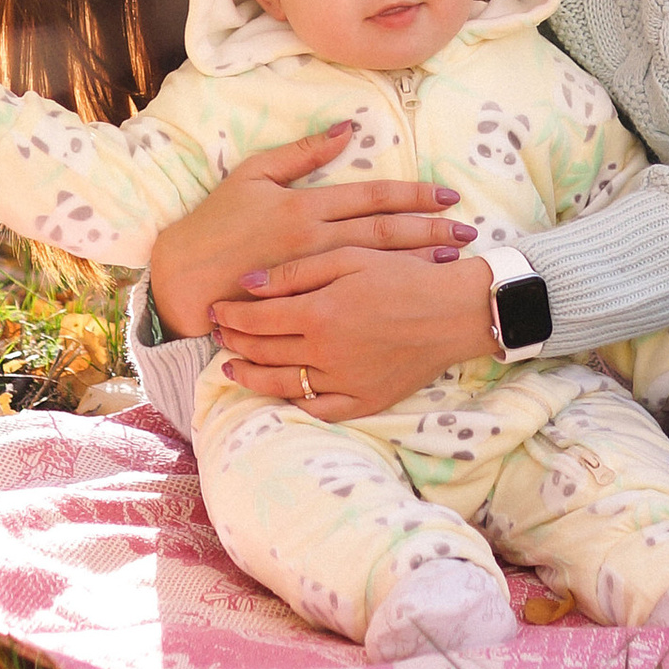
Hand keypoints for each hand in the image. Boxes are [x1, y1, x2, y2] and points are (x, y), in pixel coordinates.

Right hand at [147, 124, 473, 340]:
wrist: (184, 278)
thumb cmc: (217, 222)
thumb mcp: (254, 174)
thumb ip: (302, 152)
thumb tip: (347, 129)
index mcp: (304, 205)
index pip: (372, 198)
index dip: (413, 196)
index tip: (448, 196)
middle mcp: (313, 241)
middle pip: (384, 234)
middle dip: (430, 231)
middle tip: (468, 232)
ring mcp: (311, 276)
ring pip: (375, 266)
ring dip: (417, 261)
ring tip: (452, 258)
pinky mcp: (303, 305)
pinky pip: (353, 295)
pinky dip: (385, 290)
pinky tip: (411, 289)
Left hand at [213, 250, 496, 421]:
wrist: (453, 311)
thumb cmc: (403, 276)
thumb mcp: (349, 258)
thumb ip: (295, 272)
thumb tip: (247, 283)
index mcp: (319, 312)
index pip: (256, 319)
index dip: (230, 316)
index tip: (215, 310)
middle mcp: (325, 352)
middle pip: (263, 352)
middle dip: (234, 343)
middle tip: (217, 335)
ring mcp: (344, 381)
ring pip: (282, 385)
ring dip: (251, 376)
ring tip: (233, 368)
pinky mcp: (364, 401)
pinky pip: (318, 410)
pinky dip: (293, 403)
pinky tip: (279, 393)